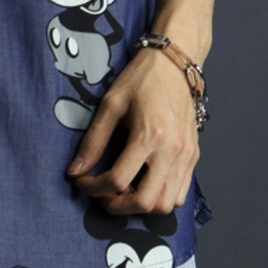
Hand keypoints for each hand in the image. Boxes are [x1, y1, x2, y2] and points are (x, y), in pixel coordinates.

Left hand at [66, 47, 199, 215]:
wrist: (177, 62)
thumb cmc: (143, 78)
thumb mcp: (111, 104)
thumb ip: (93, 141)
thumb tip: (75, 170)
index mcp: (150, 134)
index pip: (118, 180)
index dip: (94, 188)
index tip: (83, 181)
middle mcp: (171, 149)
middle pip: (145, 202)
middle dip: (119, 206)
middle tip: (105, 194)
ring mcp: (185, 155)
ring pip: (165, 205)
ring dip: (141, 205)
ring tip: (126, 189)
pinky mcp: (192, 156)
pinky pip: (179, 195)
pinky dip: (160, 198)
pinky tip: (145, 183)